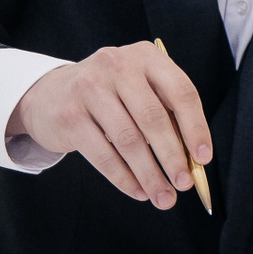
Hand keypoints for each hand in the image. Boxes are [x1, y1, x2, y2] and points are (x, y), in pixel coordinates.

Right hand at [9, 42, 210, 207]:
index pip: (181, 92)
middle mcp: (117, 65)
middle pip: (154, 118)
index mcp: (146, 56)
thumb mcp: (139, 90)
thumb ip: (166, 115)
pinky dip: (124, 178)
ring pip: (128, 140)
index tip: (203, 158)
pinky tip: (138, 191)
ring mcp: (89, 88)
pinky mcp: (69, 116)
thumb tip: (192, 160)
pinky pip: (103, 155)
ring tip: (164, 197)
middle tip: (184, 184)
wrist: (49, 94)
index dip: (196, 127)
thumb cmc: (109, 96)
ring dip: (150, 174)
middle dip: (173, 157)